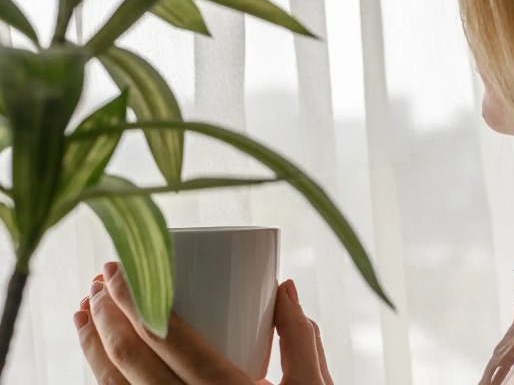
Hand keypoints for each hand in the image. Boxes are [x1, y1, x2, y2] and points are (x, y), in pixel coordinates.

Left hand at [74, 262, 333, 384]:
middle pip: (130, 360)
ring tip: (85, 313)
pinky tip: (98, 363)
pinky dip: (101, 382)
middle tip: (100, 281)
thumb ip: (300, 337)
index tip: (119, 268)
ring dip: (92, 347)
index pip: (167, 338)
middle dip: (106, 314)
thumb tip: (283, 286)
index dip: (133, 299)